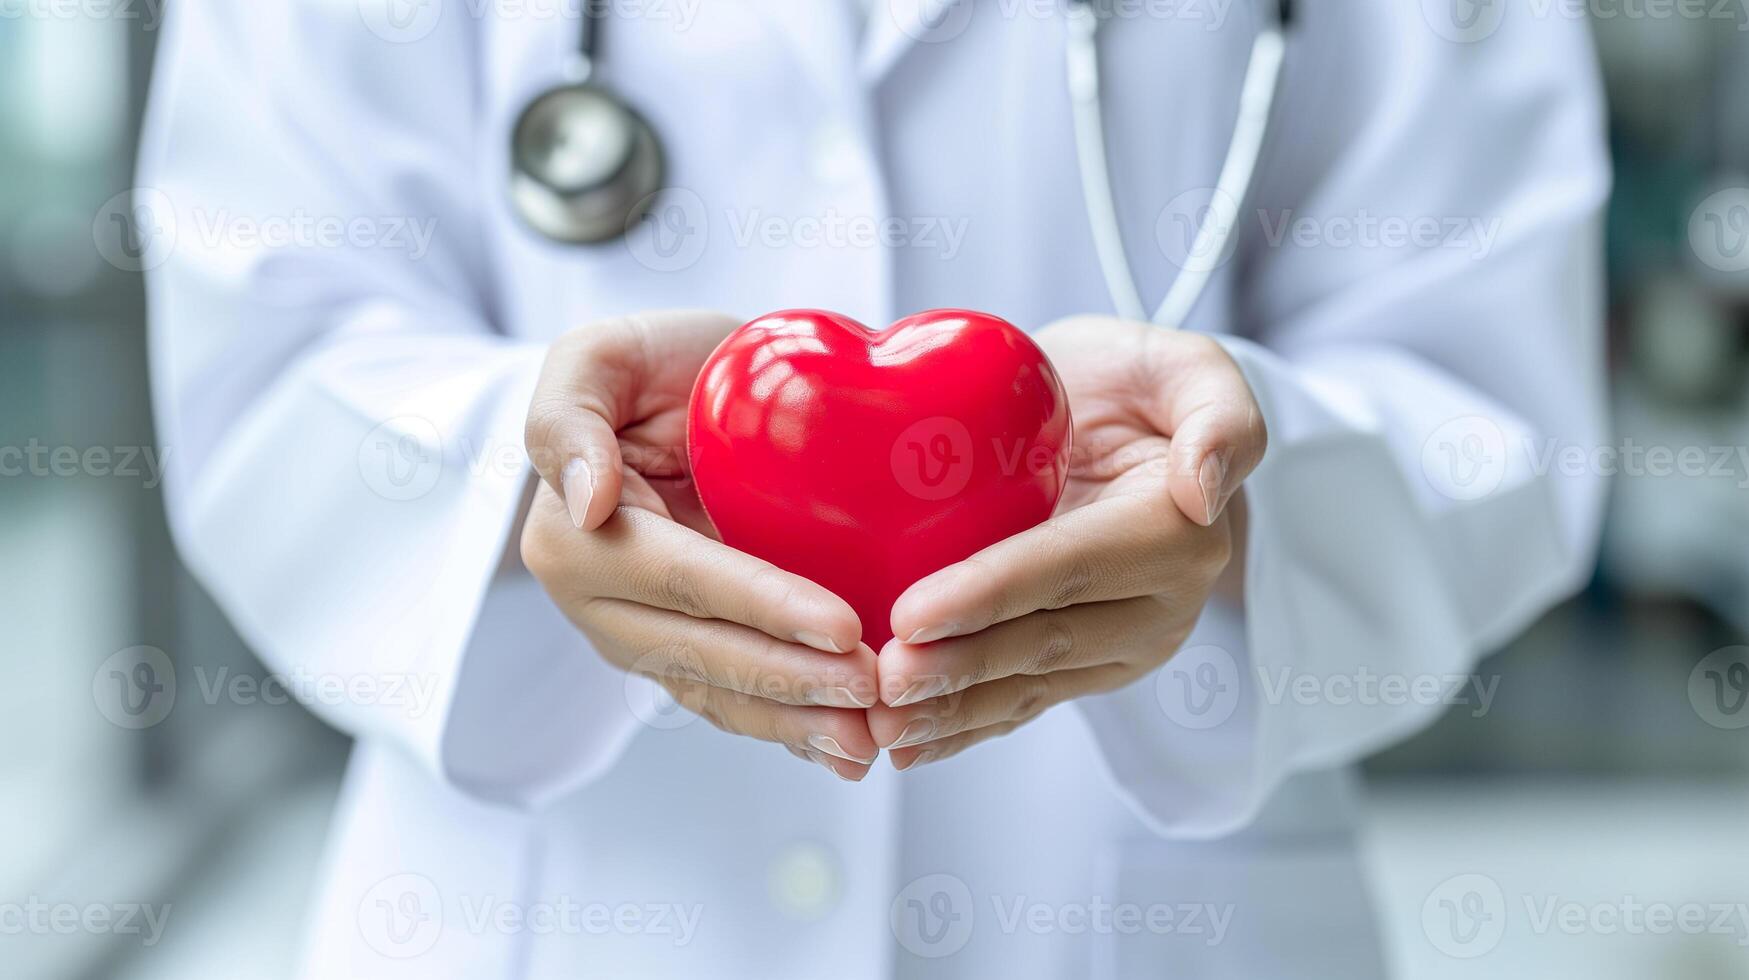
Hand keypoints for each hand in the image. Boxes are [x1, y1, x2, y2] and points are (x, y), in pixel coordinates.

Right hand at [521, 311, 879, 779]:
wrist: (669, 391)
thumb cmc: (644, 366)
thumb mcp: (596, 358)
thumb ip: (569, 417)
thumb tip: (590, 501)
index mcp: (574, 537)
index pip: (683, 579)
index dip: (765, 607)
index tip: (843, 626)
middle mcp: (598, 604)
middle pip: (704, 652)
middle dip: (794, 680)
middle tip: (879, 689)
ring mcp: (637, 638)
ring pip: (718, 694)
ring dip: (795, 724)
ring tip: (869, 740)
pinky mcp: (677, 654)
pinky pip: (729, 701)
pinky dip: (786, 729)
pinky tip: (843, 746)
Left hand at [869, 316, 1266, 769]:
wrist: (1126, 420)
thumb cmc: (1141, 383)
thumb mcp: (1191, 368)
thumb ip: (1220, 418)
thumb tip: (1200, 494)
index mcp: (1176, 532)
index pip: (1070, 566)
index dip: (990, 593)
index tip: (913, 613)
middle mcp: (1158, 603)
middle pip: (1046, 641)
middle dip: (960, 667)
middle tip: (883, 679)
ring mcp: (1121, 643)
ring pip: (1030, 685)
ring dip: (953, 713)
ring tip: (881, 724)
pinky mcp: (1086, 665)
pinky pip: (1023, 701)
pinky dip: (963, 729)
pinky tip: (908, 746)